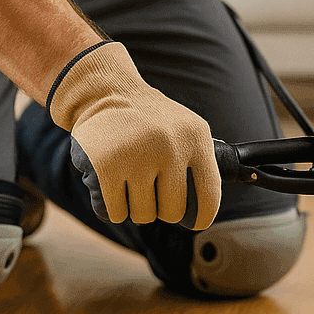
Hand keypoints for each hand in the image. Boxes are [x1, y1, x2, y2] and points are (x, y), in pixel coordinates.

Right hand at [50, 41, 220, 229]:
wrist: (106, 91)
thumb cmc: (148, 120)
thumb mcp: (185, 128)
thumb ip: (198, 163)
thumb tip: (203, 210)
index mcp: (195, 137)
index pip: (208, 194)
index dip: (201, 216)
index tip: (194, 222)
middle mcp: (169, 146)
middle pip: (171, 211)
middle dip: (160, 208)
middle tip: (149, 188)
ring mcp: (136, 156)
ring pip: (142, 215)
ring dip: (133, 205)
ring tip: (128, 178)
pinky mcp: (105, 167)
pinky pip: (114, 212)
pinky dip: (111, 206)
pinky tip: (110, 184)